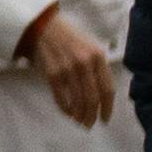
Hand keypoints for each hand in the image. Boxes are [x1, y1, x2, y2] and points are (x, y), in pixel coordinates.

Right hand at [24, 2, 122, 129]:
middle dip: (91, 115)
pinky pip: (61, 97)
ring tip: (78, 121)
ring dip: (78, 115)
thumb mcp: (90, 47)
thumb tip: (102, 94)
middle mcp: (85, 63)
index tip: (105, 119)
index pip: (107, 89)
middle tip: (89, 124)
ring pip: (78, 100)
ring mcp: (68, 68)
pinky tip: (67, 112)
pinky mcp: (52, 73)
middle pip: (92, 98)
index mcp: (98, 57)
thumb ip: (98, 67)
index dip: (107, 108)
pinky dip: (65, 108)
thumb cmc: (69, 37)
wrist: (43, 26)